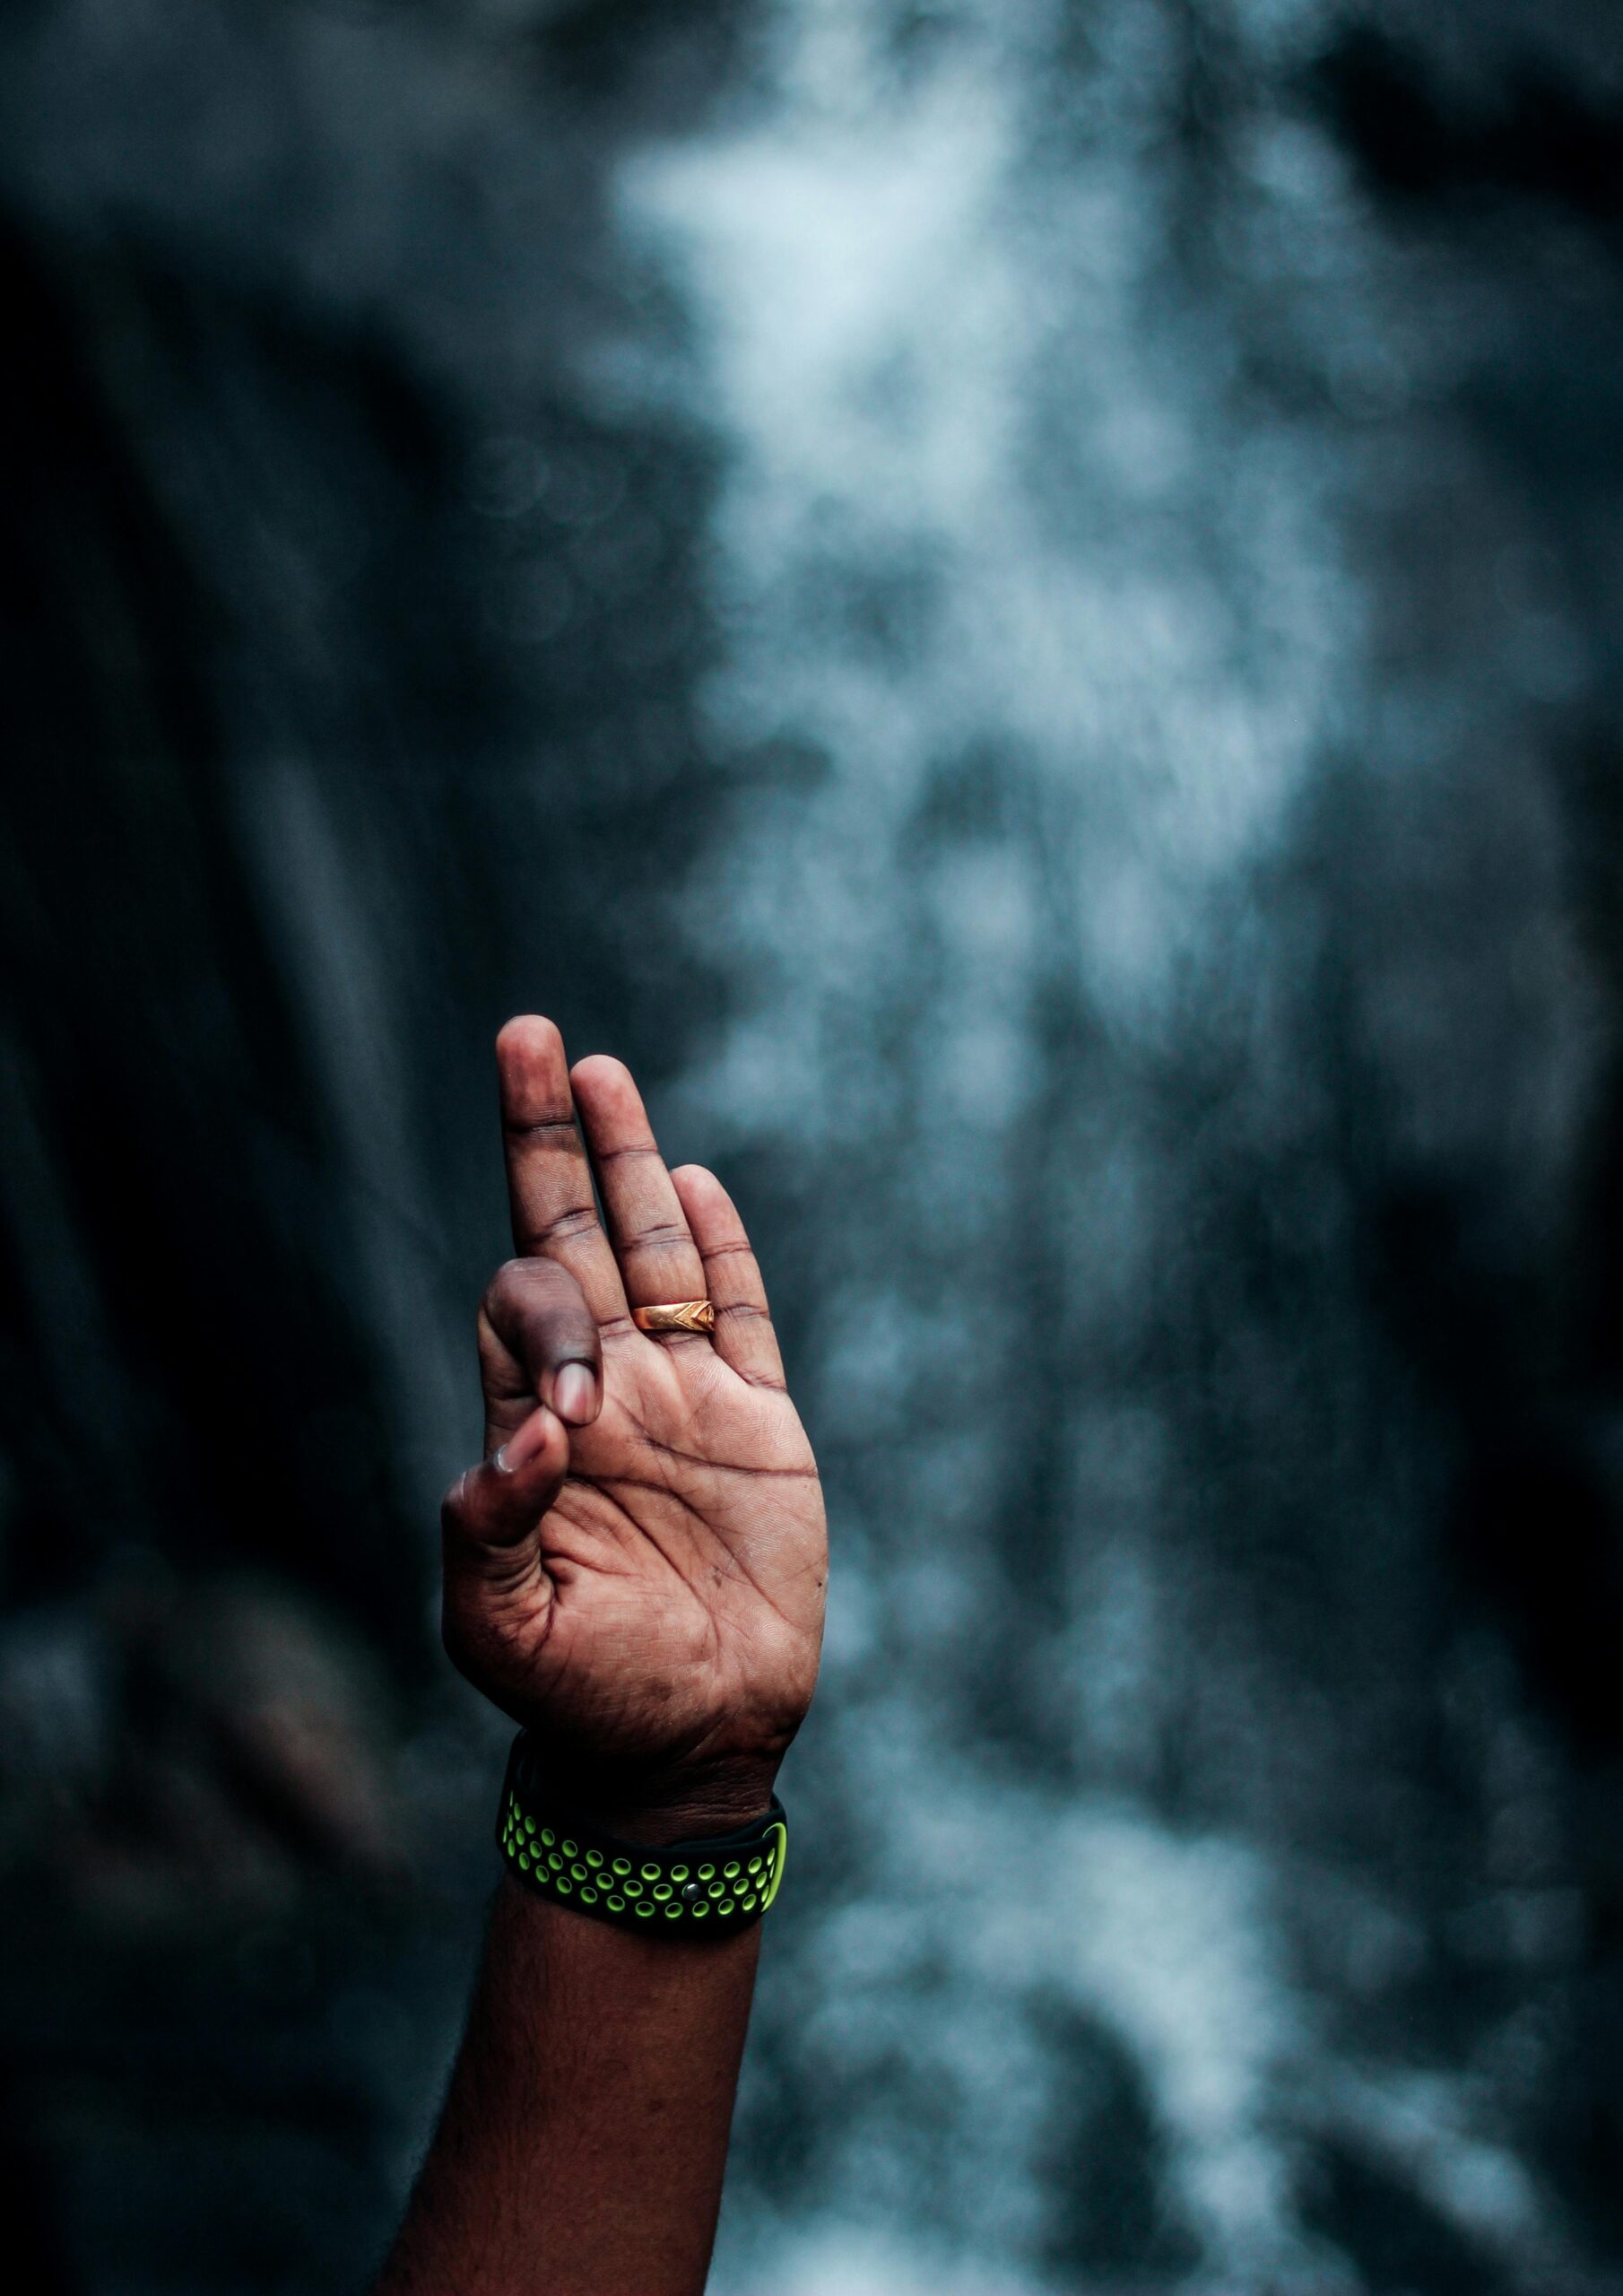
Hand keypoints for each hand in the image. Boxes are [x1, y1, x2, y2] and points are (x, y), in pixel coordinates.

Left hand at [440, 1017, 826, 1840]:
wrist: (689, 1743)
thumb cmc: (583, 1697)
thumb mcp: (502, 1635)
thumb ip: (486, 1537)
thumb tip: (519, 1443)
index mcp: (534, 1427)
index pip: (521, 1312)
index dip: (542, 1329)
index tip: (578, 1424)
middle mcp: (602, 1390)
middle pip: (569, 1234)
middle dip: (546, 1139)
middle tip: (529, 1034)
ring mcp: (682, 1399)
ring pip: (651, 1253)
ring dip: (628, 1160)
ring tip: (599, 1070)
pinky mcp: (759, 1424)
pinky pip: (738, 1315)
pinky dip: (720, 1250)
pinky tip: (693, 1181)